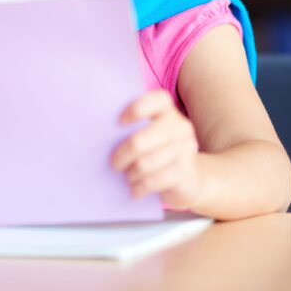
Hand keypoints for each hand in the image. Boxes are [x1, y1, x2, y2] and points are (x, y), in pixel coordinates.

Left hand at [111, 90, 202, 210]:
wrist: (191, 179)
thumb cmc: (161, 153)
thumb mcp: (153, 136)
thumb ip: (136, 129)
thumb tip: (100, 135)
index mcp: (168, 113)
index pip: (158, 101)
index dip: (137, 109)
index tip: (119, 122)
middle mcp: (180, 127)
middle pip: (139, 141)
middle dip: (121, 156)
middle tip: (115, 164)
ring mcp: (185, 148)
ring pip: (144, 164)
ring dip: (131, 175)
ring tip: (128, 177)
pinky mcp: (185, 171)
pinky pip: (153, 181)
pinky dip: (139, 188)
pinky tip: (135, 190)